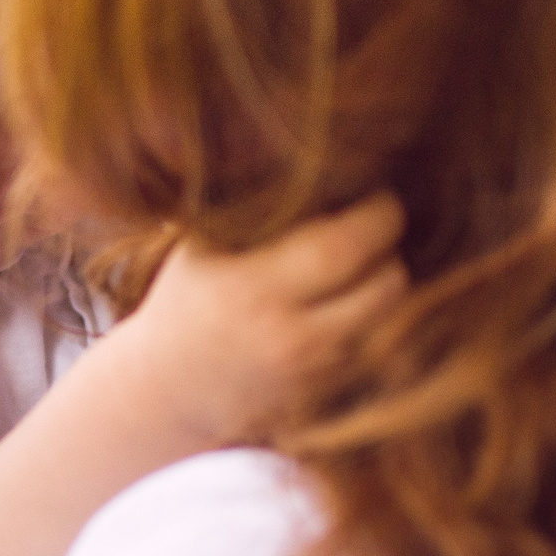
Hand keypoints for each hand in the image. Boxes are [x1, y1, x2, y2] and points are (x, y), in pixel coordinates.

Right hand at [111, 194, 407, 446]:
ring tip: (359, 262)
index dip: (377, 214)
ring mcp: (312, 374)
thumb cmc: (185, 301)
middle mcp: (289, 337)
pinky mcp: (325, 397)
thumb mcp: (201, 246)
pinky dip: (370, 320)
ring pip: (390, 317)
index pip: (344, 246)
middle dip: (391, 248)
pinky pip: (375, 346)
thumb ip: (253, 209)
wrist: (164, 393)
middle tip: (378, 223)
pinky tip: (343, 301)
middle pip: (387, 284)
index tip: (376, 194)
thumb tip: (318, 158)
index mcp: (251, 290)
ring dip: (383, 284)